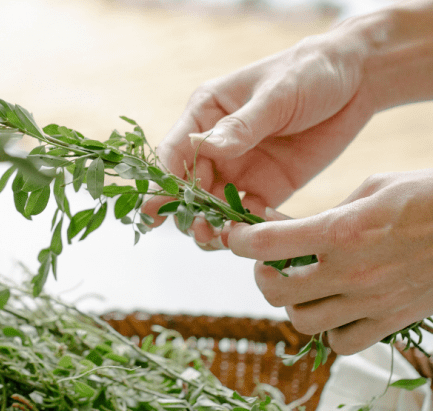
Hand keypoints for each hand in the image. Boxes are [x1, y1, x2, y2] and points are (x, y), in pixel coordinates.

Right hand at [142, 26, 373, 247]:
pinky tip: (255, 236)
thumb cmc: (309, 71)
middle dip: (188, 212)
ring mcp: (238, 170)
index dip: (160, 183)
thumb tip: (206, 147)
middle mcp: (214, 147)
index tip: (153, 211)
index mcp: (205, 114)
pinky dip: (246, 230)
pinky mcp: (265, 189)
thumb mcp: (276, 94)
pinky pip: (246, 216)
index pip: (173, 153)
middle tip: (201, 229)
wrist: (357, 80)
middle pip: (188, 189)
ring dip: (212, 227)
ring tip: (221, 239)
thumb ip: (242, 125)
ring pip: (212, 209)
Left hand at [227, 169, 432, 354]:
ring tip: (303, 286)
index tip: (235, 237)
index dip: (239, 240)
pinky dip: (329, 330)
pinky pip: (341, 343)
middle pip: (275, 291)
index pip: (266, 244)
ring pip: (302, 321)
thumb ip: (323, 212)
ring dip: (293, 303)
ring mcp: (371, 302)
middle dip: (263, 275)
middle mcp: (352, 271)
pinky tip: (335, 308)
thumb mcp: (372, 188)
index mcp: (342, 230)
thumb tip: (277, 223)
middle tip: (270, 264)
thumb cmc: (427, 197)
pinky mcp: (391, 322)